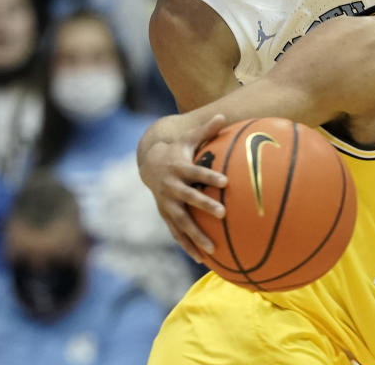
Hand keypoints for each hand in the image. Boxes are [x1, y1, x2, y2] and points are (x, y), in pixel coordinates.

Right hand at [137, 113, 228, 261]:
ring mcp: (167, 205)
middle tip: (223, 212)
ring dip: (196, 235)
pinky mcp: (166, 216)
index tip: (225, 181)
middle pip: (189, 199)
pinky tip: (202, 259)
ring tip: (214, 248)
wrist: (149, 165)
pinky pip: (177, 234)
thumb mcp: (188, 138)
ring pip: (182, 222)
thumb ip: (206, 129)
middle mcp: (172, 188)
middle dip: (204, 206)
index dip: (209, 176)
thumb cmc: (177, 151)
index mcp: (179, 169)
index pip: (196, 173)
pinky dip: (188, 246)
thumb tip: (223, 115)